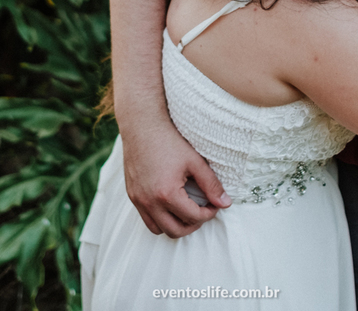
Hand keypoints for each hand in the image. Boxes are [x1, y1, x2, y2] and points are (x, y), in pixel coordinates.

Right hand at [121, 119, 230, 237]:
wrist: (142, 126)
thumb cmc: (169, 140)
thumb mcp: (195, 161)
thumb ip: (211, 184)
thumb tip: (225, 203)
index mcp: (167, 194)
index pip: (193, 217)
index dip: (209, 213)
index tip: (214, 204)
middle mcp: (149, 201)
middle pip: (175, 231)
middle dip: (194, 224)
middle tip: (203, 211)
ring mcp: (138, 200)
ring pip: (159, 229)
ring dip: (175, 225)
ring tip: (187, 210)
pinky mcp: (132, 195)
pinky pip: (146, 219)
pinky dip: (160, 218)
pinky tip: (171, 204)